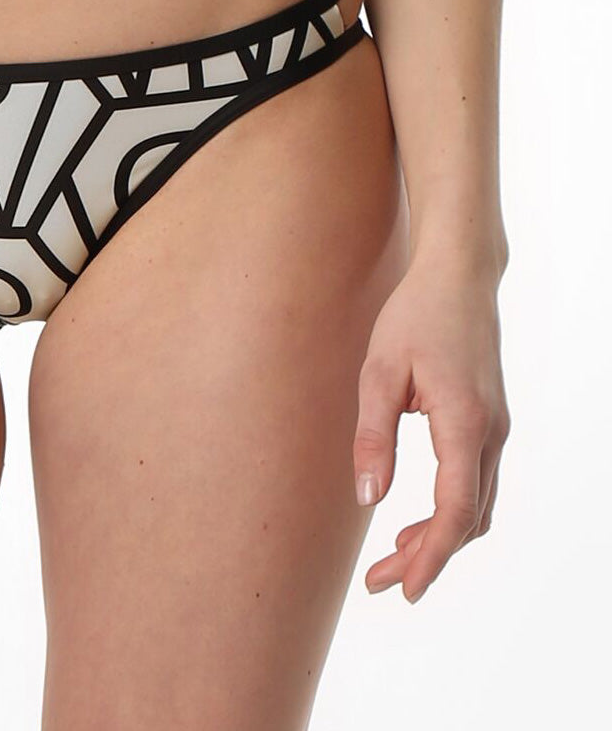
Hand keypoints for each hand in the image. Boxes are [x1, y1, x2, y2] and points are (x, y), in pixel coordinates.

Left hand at [352, 257, 510, 603]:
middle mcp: (491, 431)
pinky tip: (417, 518)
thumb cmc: (415, 315)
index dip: (430, 556)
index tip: (403, 589)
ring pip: (477, 505)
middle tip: (380, 583)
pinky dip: (451, 512)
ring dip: (440, 538)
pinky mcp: (489, 420)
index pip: (455, 510)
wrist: (458, 275)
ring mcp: (496, 427)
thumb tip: (367, 498)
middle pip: (469, 519)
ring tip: (393, 557)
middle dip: (427, 557)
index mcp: (465, 422)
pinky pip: (477, 483)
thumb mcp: (380, 372)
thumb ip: (374, 437)